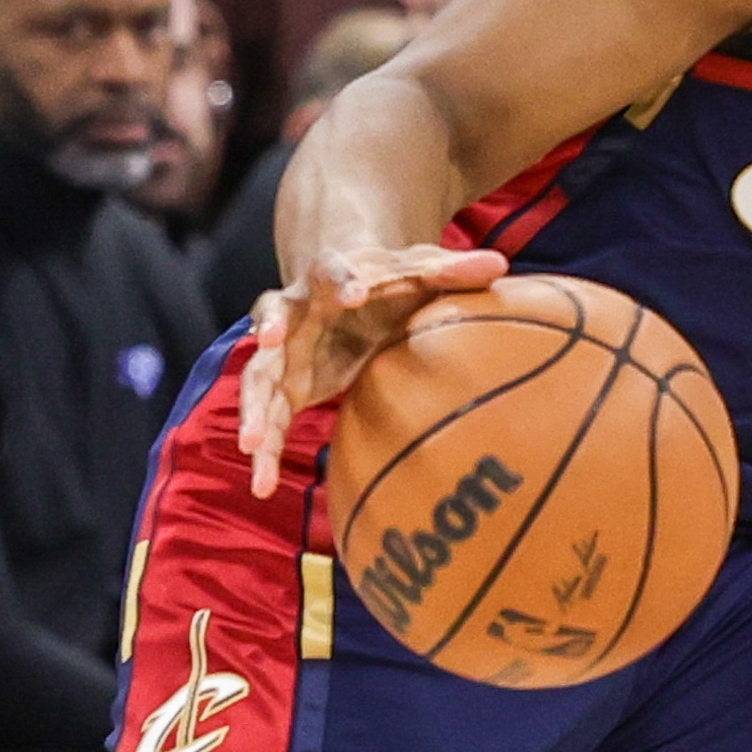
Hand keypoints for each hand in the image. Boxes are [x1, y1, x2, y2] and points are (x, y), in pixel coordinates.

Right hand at [237, 244, 506, 495]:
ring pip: (259, 374)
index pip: (331, 270)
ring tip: (252, 443)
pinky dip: (264, 452)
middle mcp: (296, 311)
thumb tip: (499, 265)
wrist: (349, 292)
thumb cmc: (389, 282)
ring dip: (254, 406)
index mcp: (331, 277)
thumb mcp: (419, 272)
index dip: (340, 279)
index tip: (354, 292)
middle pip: (273, 314)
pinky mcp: (283, 387)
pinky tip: (262, 486)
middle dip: (271, 327)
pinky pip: (268, 418)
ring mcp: (282, 352)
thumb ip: (452, 270)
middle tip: (271, 340)